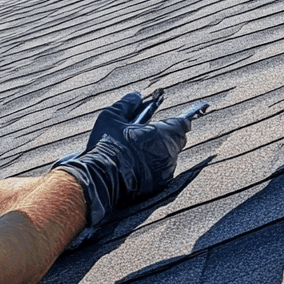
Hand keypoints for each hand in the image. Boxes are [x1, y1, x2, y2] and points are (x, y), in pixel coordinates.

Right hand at [53, 91, 192, 228]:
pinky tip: (136, 166)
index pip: (183, 123)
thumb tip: (135, 96)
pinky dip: (152, 169)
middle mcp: (169, 154)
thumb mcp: (113, 117)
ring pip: (168, 158)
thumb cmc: (108, 146)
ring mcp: (165, 172)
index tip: (170, 120)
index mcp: (164, 134)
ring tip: (139, 151)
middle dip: (166, 137)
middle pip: (177, 141)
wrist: (101, 178)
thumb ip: (127, 104)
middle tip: (149, 135)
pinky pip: (160, 174)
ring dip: (158, 153)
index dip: (177, 121)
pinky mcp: (158, 187)